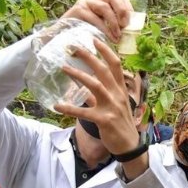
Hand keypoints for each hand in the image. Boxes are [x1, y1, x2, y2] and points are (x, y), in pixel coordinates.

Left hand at [55, 40, 140, 156]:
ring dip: (78, 75)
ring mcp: (112, 107)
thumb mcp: (116, 106)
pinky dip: (70, 108)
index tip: (94, 40)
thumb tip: (84, 88)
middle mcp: (118, 95)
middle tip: (72, 47)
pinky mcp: (104, 120)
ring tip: (64, 68)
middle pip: (103, 70)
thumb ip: (101, 96)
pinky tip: (57, 106)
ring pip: (94, 85)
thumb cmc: (122, 125)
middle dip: (88, 56)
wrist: (130, 146)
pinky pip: (84, 112)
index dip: (105, 51)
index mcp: (121, 90)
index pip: (116, 65)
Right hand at [60, 0, 132, 42]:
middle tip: (125, 26)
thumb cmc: (86, 33)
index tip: (131, 22)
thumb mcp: (102, 25)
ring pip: (104, 7)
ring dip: (114, 22)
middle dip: (122, 11)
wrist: (63, 38)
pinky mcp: (78, 10)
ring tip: (118, 36)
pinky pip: (95, 19)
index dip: (127, 7)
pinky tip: (111, 39)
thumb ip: (114, 23)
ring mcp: (84, 2)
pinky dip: (105, 30)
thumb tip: (132, 30)